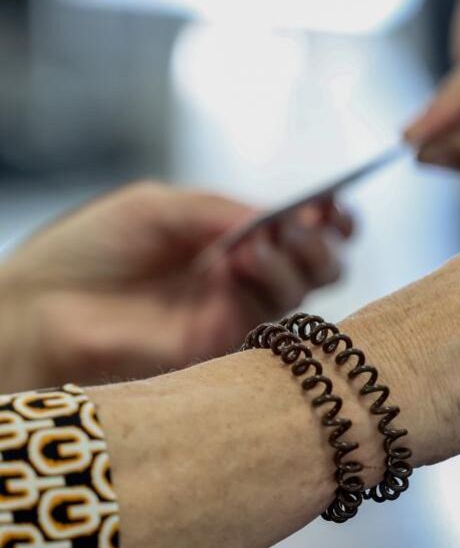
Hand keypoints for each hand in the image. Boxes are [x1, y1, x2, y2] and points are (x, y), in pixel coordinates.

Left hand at [0, 181, 351, 390]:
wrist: (38, 308)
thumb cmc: (88, 252)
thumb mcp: (159, 207)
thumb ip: (222, 209)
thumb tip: (280, 217)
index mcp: (230, 242)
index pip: (297, 231)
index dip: (327, 217)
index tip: (334, 202)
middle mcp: (243, 279)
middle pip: (319, 265)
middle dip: (323, 240)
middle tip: (301, 224)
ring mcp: (237, 312)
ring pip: (306, 289)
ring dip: (296, 258)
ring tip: (254, 244)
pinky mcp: (227, 345)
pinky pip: (275, 318)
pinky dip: (272, 282)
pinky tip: (241, 262)